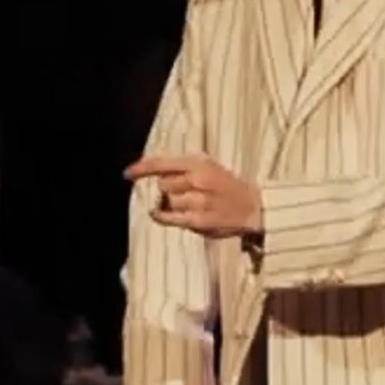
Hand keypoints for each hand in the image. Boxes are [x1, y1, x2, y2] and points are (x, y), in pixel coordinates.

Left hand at [127, 154, 262, 238]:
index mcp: (201, 164)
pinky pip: (169, 218)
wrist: (256, 209)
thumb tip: (153, 174)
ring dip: (173, 203)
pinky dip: (161, 216)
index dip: (142, 168)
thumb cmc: (228, 187)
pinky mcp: (199, 220)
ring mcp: (199, 201)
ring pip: (168, 202)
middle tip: (183, 192)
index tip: (128, 173)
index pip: (162, 163)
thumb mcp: (210, 167)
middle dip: (167, 188)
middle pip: (163, 185)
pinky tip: (160, 214)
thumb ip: (183, 168)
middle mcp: (199, 180)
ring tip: (190, 204)